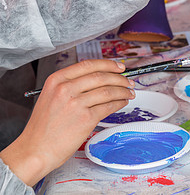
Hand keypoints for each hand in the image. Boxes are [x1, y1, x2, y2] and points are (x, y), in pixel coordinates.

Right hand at [0, 60, 135, 185]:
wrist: (36, 150)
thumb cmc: (44, 128)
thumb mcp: (50, 97)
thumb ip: (71, 86)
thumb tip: (98, 79)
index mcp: (56, 80)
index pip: (88, 65)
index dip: (108, 64)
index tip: (119, 67)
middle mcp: (65, 89)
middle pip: (101, 76)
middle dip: (119, 78)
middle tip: (128, 81)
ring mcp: (76, 103)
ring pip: (108, 91)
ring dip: (123, 91)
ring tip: (129, 92)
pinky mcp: (86, 118)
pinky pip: (109, 106)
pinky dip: (119, 102)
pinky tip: (122, 102)